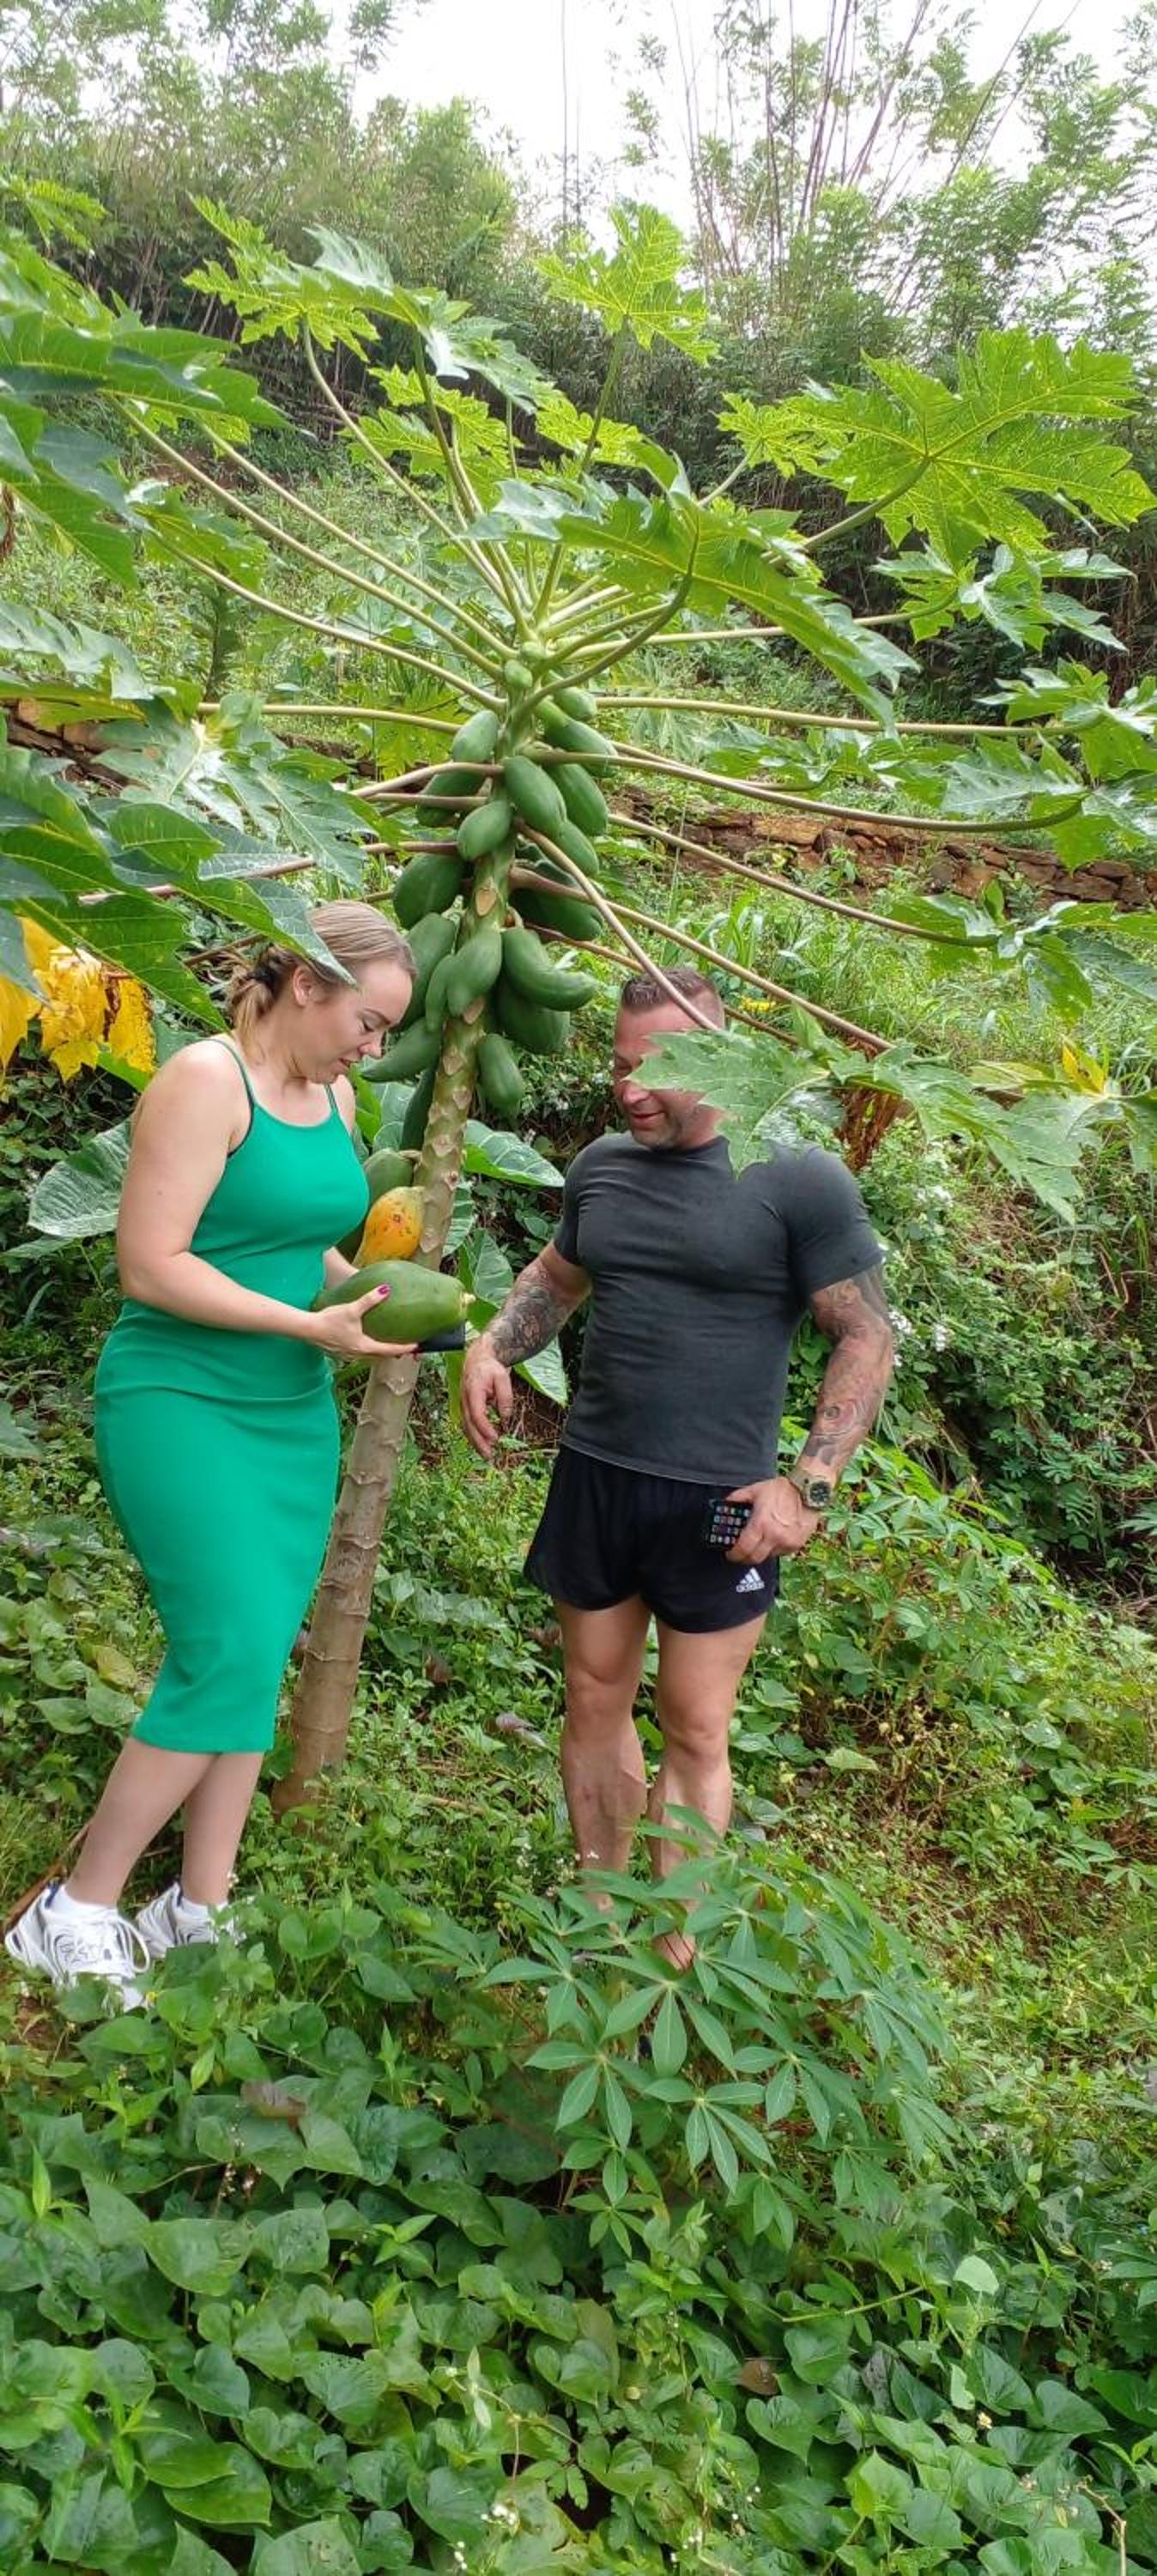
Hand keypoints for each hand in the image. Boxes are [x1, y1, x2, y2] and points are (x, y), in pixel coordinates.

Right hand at [305, 1286, 416, 1361]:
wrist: (308, 1329)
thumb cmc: (330, 1320)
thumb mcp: (352, 1309)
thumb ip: (369, 1300)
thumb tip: (385, 1289)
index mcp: (364, 1347)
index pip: (389, 1350)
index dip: (404, 1348)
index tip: (416, 1346)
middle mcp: (358, 1355)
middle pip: (381, 1357)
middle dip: (394, 1352)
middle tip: (406, 1347)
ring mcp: (348, 1356)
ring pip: (370, 1357)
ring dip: (381, 1353)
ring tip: (390, 1346)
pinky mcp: (341, 1353)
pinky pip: (360, 1354)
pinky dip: (368, 1351)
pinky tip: (367, 1342)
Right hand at [460, 1335, 513, 1459]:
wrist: (476, 1360)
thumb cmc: (490, 1368)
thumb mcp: (502, 1377)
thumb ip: (505, 1396)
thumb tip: (505, 1416)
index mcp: (473, 1391)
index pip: (477, 1413)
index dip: (485, 1428)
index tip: (495, 1438)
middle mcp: (464, 1399)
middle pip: (469, 1425)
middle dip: (479, 1441)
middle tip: (489, 1455)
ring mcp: (462, 1404)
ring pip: (466, 1427)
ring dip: (475, 1442)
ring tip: (486, 1455)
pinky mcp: (464, 1408)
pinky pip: (467, 1425)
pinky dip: (474, 1436)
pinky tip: (482, 1445)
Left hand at [725, 1475, 819, 1562]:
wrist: (807, 1491)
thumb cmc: (783, 1489)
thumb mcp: (755, 1490)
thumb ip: (738, 1498)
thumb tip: (727, 1503)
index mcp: (761, 1524)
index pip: (743, 1549)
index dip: (734, 1555)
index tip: (730, 1554)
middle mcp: (774, 1536)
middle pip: (755, 1559)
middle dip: (744, 1559)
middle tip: (741, 1554)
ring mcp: (787, 1542)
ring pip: (768, 1557)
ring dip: (760, 1552)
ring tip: (759, 1541)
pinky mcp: (796, 1544)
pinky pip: (781, 1553)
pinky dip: (774, 1548)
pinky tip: (774, 1537)